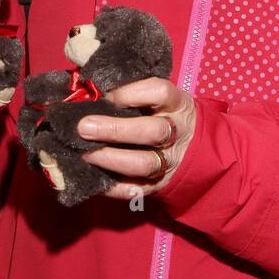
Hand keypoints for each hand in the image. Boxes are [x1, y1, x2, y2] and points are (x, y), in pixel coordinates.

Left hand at [75, 78, 195, 200]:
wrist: (194, 147)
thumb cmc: (163, 114)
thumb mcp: (158, 97)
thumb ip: (130, 91)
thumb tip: (88, 89)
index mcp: (177, 105)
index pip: (160, 93)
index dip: (130, 92)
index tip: (104, 95)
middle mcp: (177, 133)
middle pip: (152, 132)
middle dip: (115, 129)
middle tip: (84, 127)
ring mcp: (170, 161)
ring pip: (144, 163)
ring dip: (111, 158)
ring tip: (84, 153)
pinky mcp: (159, 184)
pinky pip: (136, 190)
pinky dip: (113, 186)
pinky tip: (93, 176)